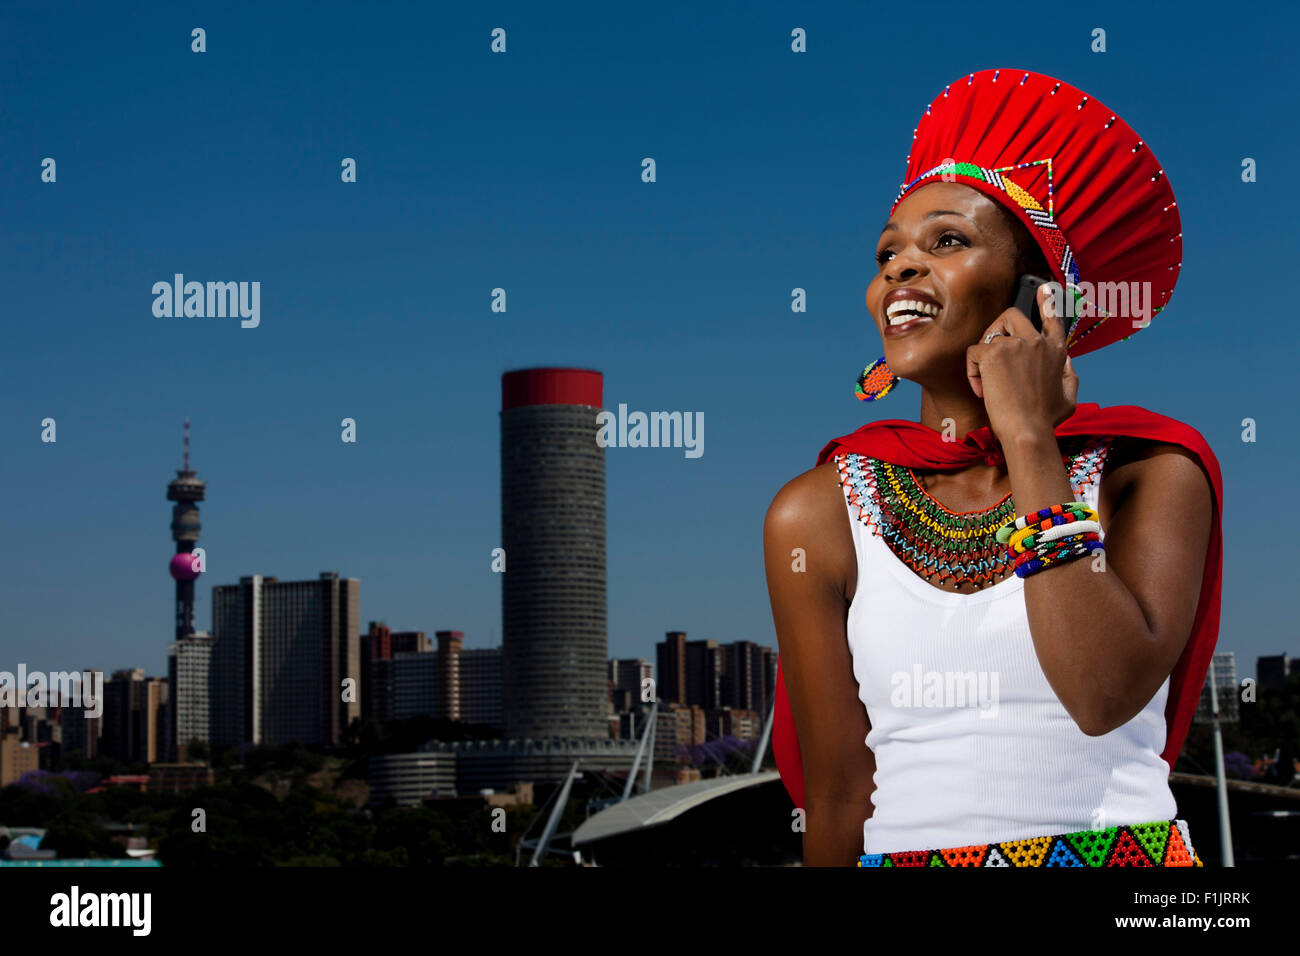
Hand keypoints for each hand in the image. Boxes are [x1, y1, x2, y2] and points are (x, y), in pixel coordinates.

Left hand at [965, 282, 1078, 442]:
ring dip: (983, 356)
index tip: (1041, 288)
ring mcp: (1016, 344)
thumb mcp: (1070, 396)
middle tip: (991, 354)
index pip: (1052, 317)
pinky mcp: (994, 353)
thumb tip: (1067, 360)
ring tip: (987, 381)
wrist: (1027, 431)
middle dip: (996, 329)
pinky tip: (981, 390)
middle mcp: (1038, 342)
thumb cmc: (1046, 420)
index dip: (1046, 301)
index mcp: (1057, 351)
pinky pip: (974, 352)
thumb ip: (1069, 374)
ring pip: (989, 334)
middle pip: (1011, 315)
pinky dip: (972, 372)